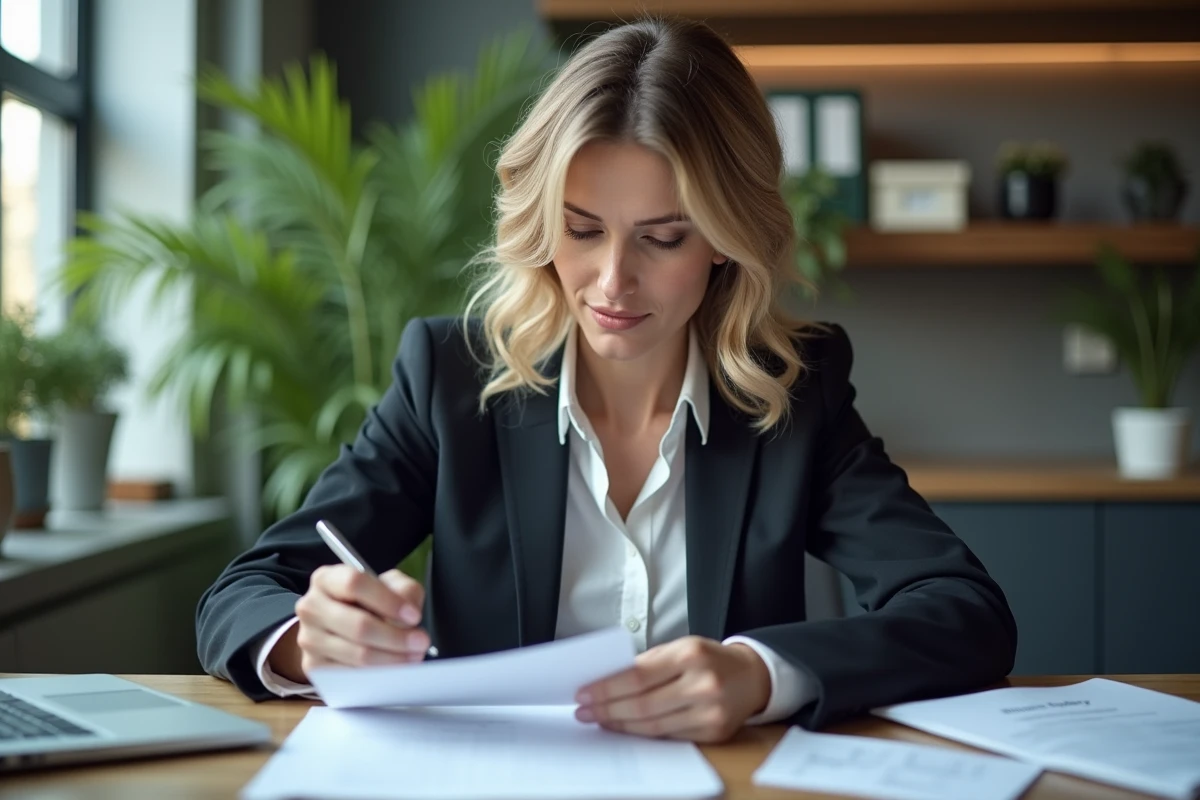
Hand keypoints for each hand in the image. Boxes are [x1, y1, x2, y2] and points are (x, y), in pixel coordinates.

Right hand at [274, 565, 430, 681]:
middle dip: (397, 637)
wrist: (338, 628)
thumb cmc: (367, 603)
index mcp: (327, 579)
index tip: (413, 616)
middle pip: (358, 625)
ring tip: (413, 656)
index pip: (355, 584)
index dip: (388, 601)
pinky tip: (393, 669)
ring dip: (392, 658)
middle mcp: (311, 606)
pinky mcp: (313, 666)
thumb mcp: (388, 586)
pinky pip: (351, 675)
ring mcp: (308, 638)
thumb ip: (403, 591)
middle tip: (421, 642)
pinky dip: (377, 675)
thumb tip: (408, 614)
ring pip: (357, 654)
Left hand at [573, 636, 770, 742]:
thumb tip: (607, 681)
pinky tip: (627, 728)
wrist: (752, 676)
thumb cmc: (710, 659)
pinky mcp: (714, 733)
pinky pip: (670, 737)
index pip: (638, 676)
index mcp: (690, 654)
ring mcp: (710, 712)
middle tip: (584, 712)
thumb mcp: (681, 647)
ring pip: (654, 726)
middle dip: (608, 709)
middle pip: (643, 704)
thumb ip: (648, 663)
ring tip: (601, 720)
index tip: (584, 693)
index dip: (607, 687)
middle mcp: (703, 684)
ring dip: (621, 725)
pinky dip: (644, 734)